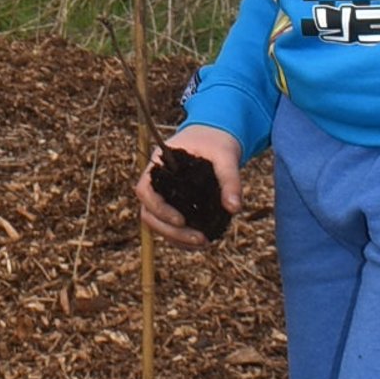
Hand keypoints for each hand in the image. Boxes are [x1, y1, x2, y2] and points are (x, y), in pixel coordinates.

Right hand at [136, 124, 242, 247]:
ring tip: (203, 243)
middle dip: (170, 231)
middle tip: (199, 239)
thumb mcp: (226, 156)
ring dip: (176, 238)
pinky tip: (202, 241)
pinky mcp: (176, 204)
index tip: (181, 221)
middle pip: (149, 213)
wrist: (218, 135)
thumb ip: (230, 179)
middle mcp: (157, 182)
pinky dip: (182, 237)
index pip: (145, 191)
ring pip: (158, 223)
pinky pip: (171, 225)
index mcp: (158, 164)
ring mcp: (165, 195)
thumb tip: (234, 208)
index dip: (158, 209)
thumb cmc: (217, 141)